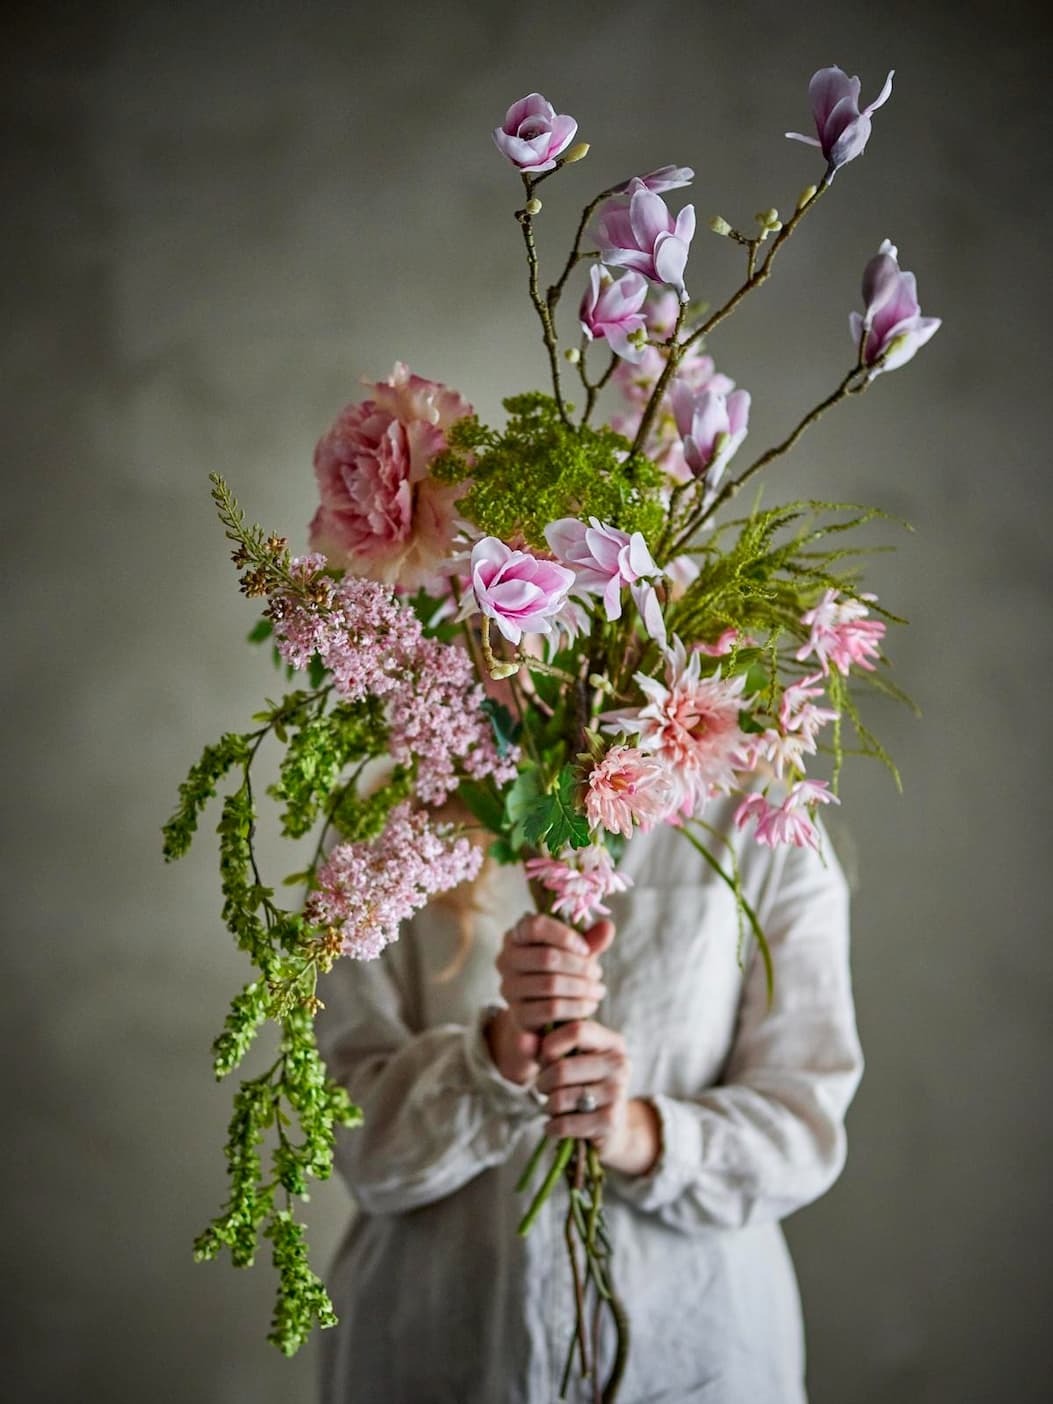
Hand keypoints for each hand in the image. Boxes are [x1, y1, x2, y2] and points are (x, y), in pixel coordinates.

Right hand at [486, 913, 611, 1084]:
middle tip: (598, 973)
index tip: (586, 948)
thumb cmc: (562, 972)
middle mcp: (506, 959)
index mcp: (517, 935)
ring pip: (550, 984)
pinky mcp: (517, 1014)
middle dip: (580, 966)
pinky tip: (590, 1005)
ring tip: (598, 990)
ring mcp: (508, 988)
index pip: (536, 926)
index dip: (565, 935)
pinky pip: (551, 1009)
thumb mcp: (576, 953)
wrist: (544, 1012)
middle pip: (547, 957)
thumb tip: (608, 927)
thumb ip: (591, 940)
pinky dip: (576, 1007)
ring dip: (582, 987)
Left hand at [536, 1019, 660, 1176]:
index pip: (576, 1031)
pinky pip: (565, 1124)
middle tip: (544, 1088)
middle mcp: (620, 1064)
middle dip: (543, 1082)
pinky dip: (553, 1127)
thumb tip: (532, 1042)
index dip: (550, 1045)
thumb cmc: (584, 1084)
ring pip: (560, 1098)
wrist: (612, 1127)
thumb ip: (561, 1045)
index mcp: (613, 1042)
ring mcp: (617, 1093)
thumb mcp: (577, 1059)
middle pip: (562, 1069)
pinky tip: (555, 1125)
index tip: (544, 1059)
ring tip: (553, 1106)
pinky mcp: (610, 1121)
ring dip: (548, 1106)